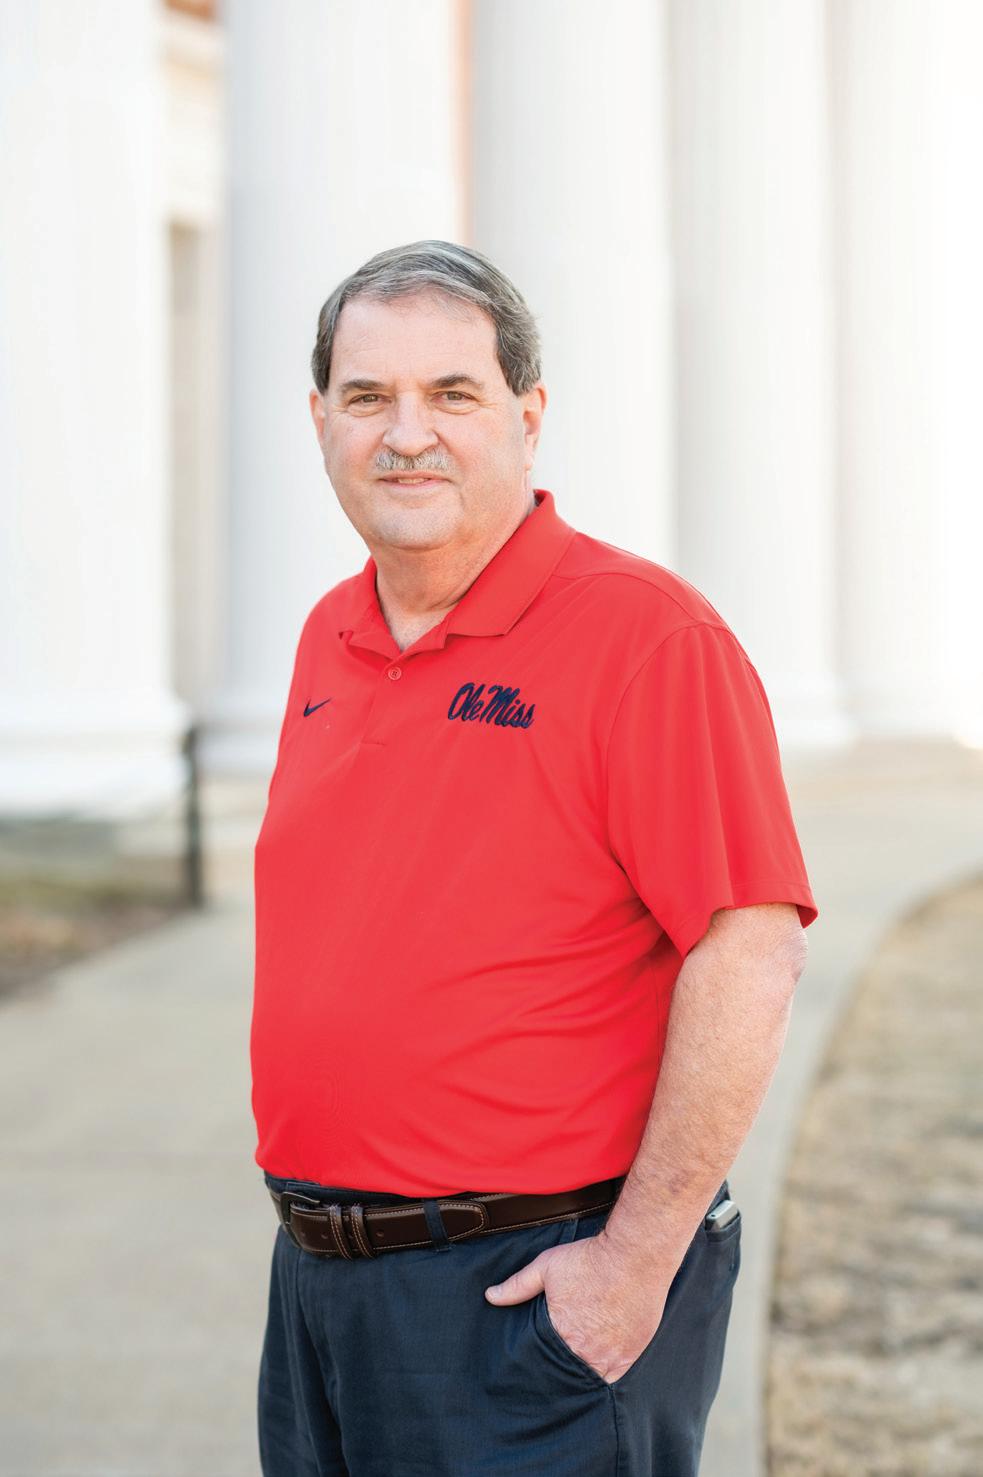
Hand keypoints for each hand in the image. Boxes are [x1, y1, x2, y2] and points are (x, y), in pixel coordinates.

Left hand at [484, 1230, 669, 1384]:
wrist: (634, 1254)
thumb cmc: (590, 1259)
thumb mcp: (547, 1266)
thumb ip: (518, 1285)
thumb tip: (491, 1296)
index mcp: (562, 1334)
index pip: (543, 1361)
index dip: (538, 1361)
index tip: (534, 1361)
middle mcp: (587, 1352)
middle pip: (566, 1372)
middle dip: (559, 1369)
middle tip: (554, 1362)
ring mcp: (612, 1356)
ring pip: (590, 1377)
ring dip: (582, 1372)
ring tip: (574, 1363)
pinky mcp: (632, 1353)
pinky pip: (614, 1376)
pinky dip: (604, 1371)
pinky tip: (597, 1363)